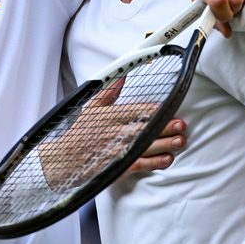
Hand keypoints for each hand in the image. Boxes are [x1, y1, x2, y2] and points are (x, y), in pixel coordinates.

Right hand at [39, 78, 186, 187]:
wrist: (63, 160)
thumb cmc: (78, 133)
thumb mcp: (90, 108)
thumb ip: (108, 93)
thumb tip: (121, 76)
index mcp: (109, 116)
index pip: (135, 110)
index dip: (154, 110)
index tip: (170, 107)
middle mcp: (114, 132)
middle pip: (144, 128)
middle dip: (165, 126)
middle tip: (181, 124)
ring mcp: (117, 150)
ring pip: (145, 146)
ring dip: (164, 144)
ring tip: (180, 141)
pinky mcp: (117, 167)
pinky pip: (139, 164)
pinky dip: (154, 162)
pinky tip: (167, 159)